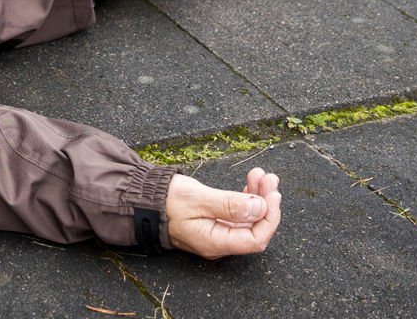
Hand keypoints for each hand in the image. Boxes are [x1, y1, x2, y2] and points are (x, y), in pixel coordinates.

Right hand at [163, 168, 280, 258]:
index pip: (255, 239)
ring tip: (260, 174)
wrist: (143, 200)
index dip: (269, 217)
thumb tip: (261, 207)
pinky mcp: (215, 221)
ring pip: (248, 218)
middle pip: (254, 228)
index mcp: (215, 242)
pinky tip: (249, 182)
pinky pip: (238, 213)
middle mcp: (219, 241)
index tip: (272, 194)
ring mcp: (217, 232)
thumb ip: (230, 205)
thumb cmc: (165, 201)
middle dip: (265, 202)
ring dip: (257, 196)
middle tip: (268, 177)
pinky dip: (246, 197)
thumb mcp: (198, 199)